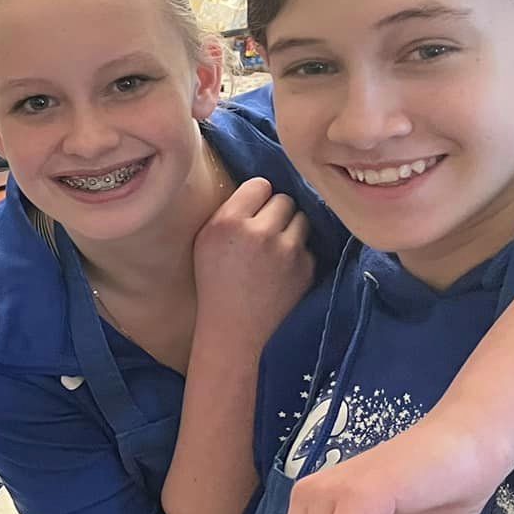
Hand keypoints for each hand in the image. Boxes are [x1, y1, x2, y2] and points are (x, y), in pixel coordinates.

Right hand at [192, 176, 313, 346]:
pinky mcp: (307, 268)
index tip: (252, 211)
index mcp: (229, 222)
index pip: (260, 184)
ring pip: (301, 219)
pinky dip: (298, 253)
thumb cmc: (215, 282)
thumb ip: (229, 212)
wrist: (234, 328)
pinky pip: (308, 245)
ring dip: (291, 228)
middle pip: (284, 199)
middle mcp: (260, 232)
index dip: (257, 197)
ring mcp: (288, 250)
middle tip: (265, 230)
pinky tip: (283, 269)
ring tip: (276, 248)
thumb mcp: (205, 241)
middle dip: (276, 211)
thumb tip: (260, 189)